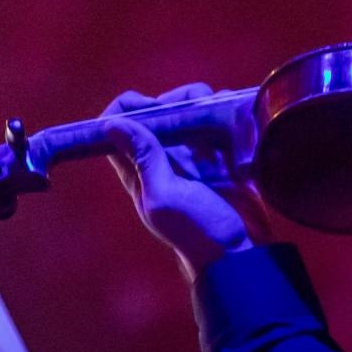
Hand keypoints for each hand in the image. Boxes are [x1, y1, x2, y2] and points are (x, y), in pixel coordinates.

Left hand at [100, 83, 266, 279]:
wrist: (239, 251)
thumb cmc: (196, 231)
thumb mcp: (164, 197)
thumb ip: (144, 159)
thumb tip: (112, 124)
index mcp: (139, 167)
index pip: (118, 126)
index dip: (129, 108)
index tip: (153, 107)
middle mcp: (164, 156)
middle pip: (159, 109)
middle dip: (176, 100)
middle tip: (196, 107)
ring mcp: (193, 154)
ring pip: (190, 110)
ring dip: (204, 103)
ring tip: (221, 111)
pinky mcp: (221, 154)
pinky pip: (220, 120)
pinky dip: (226, 112)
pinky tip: (234, 121)